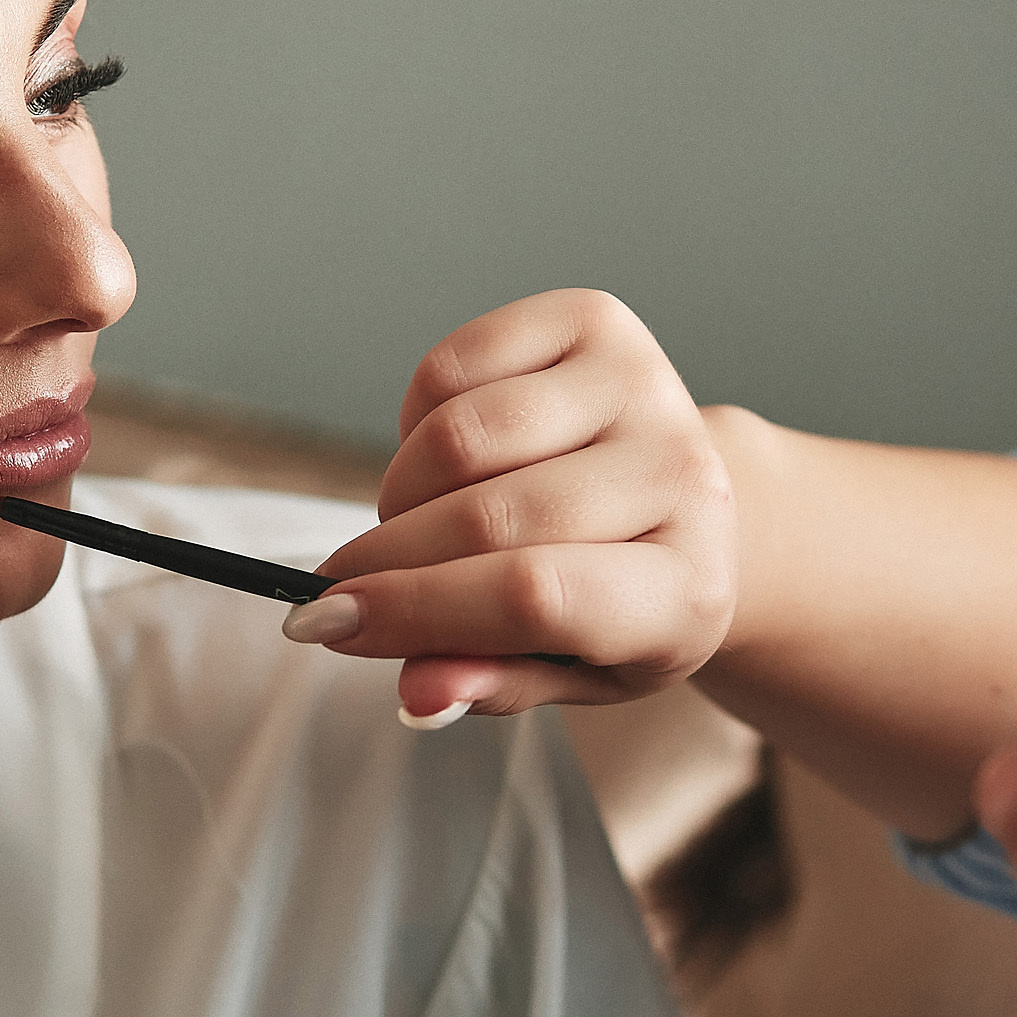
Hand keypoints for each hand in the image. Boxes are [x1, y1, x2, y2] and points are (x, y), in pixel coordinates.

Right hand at [285, 289, 734, 725]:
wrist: (688, 499)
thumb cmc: (620, 597)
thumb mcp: (574, 673)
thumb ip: (496, 683)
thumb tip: (418, 697)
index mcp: (686, 586)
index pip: (536, 596)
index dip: (419, 609)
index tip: (328, 625)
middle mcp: (682, 476)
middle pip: (488, 519)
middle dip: (385, 562)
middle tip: (339, 592)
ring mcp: (642, 385)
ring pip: (459, 439)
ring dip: (399, 496)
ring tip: (410, 529)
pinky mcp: (596, 320)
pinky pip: (453, 368)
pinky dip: (414, 424)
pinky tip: (442, 464)